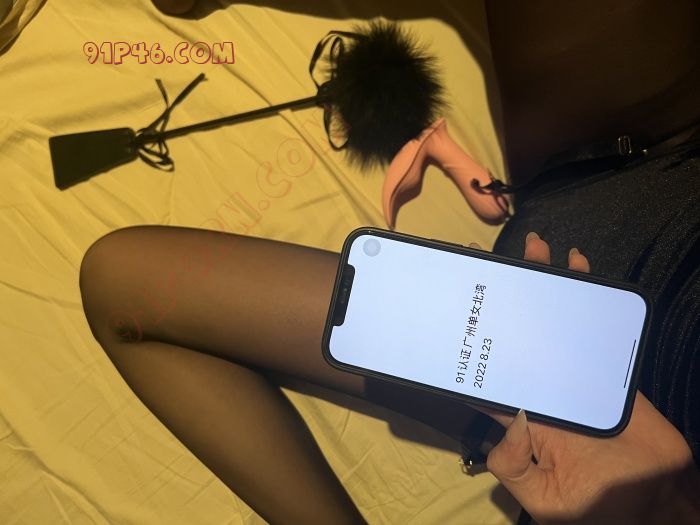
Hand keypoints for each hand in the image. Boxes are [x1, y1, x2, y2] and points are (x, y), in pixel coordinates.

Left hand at [469, 232, 698, 524]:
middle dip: (503, 295)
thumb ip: (513, 462)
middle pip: (513, 331)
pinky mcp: (603, 364)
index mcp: (515, 411)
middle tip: (487, 259)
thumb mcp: (543, 494)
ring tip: (533, 249)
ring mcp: (569, 370)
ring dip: (540, 283)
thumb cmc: (595, 503)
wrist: (656, 500)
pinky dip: (584, 297)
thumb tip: (502, 420)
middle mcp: (537, 382)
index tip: (453, 301)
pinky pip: (589, 325)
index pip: (482, 368)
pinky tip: (577, 267)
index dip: (466, 337)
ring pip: (548, 320)